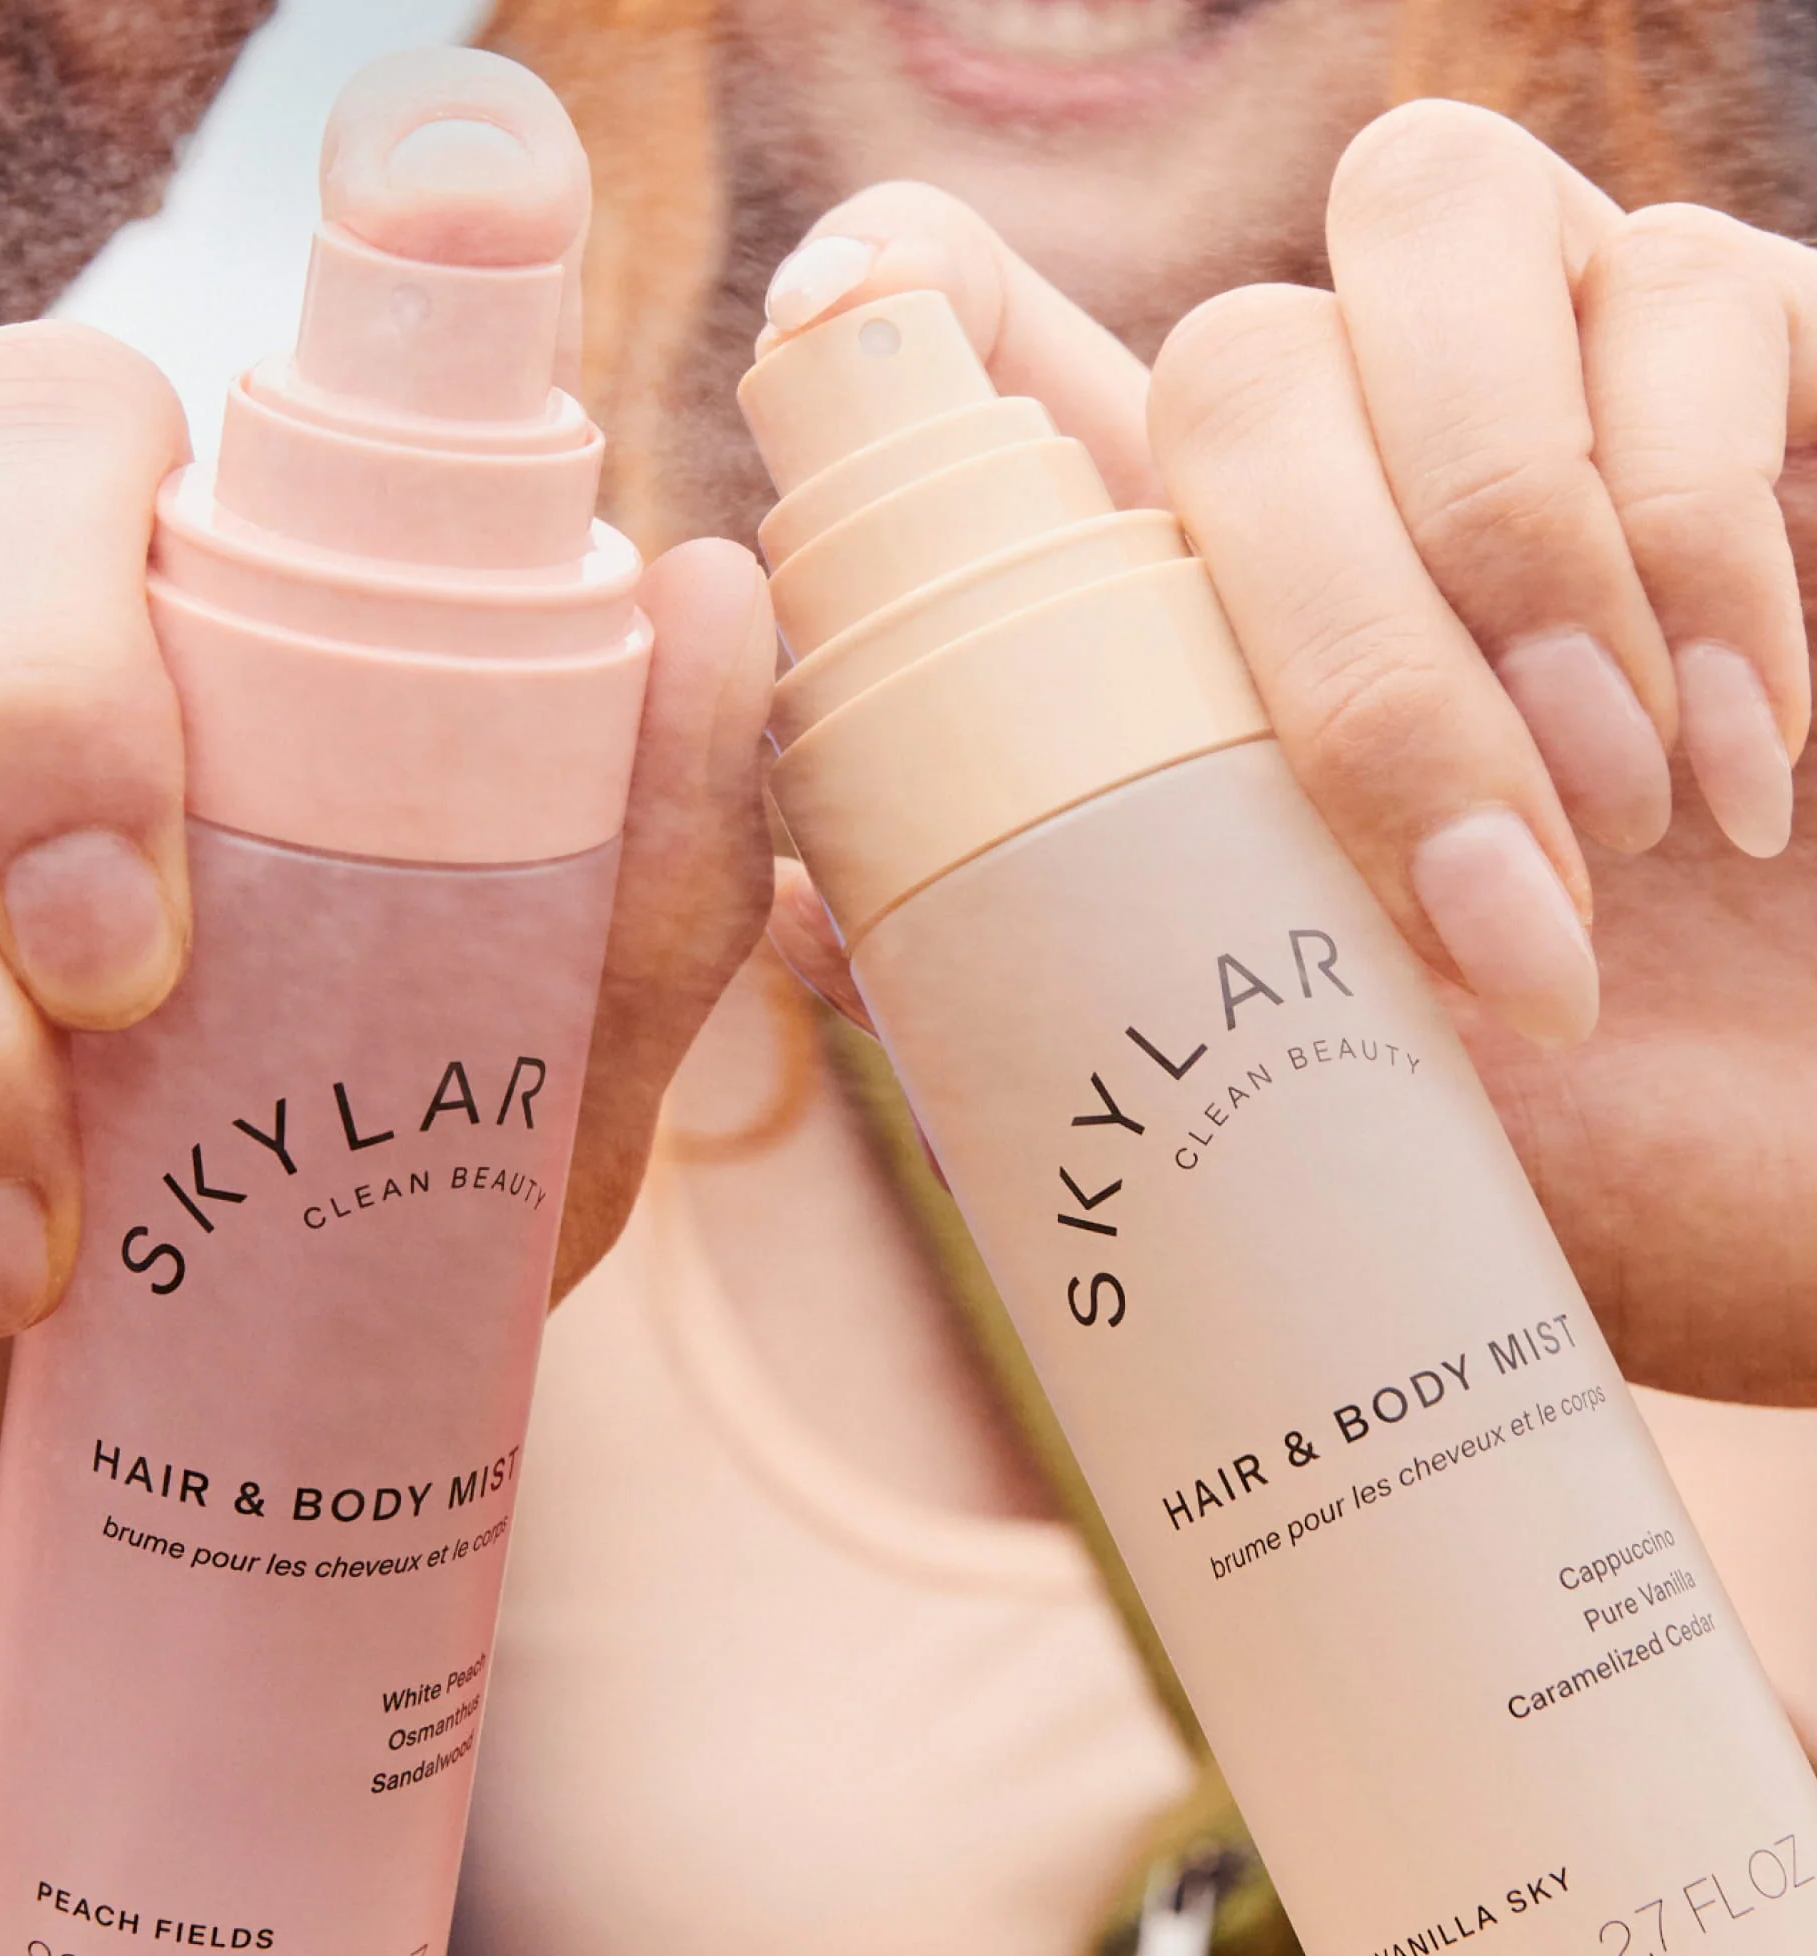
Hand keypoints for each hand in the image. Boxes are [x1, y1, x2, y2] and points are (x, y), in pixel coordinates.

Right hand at [0, 196, 772, 1881]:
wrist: (138, 1534)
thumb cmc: (335, 1293)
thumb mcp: (524, 1129)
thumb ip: (631, 901)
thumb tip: (720, 587)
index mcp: (196, 679)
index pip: (150, 436)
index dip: (211, 372)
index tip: (355, 383)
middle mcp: (10, 693)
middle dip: (45, 695)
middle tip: (135, 964)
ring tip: (34, 1259)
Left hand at [761, 102, 1816, 1405]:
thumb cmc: (1608, 1164)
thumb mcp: (1313, 1101)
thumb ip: (1094, 980)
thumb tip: (796, 907)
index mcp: (1205, 627)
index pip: (991, 345)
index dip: (905, 304)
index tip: (839, 337)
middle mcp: (1353, 476)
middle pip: (1218, 349)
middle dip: (1342, 641)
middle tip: (1495, 908)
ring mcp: (1553, 392)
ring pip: (1419, 230)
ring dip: (1511, 552)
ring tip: (1635, 826)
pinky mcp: (1760, 362)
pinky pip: (1685, 291)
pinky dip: (1700, 544)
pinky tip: (1743, 763)